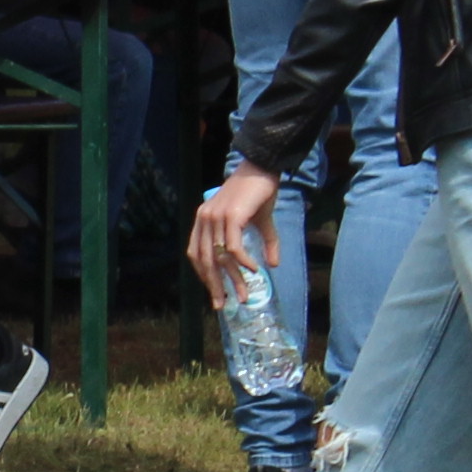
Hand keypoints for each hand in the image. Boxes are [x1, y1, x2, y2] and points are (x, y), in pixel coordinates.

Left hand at [189, 163, 282, 300]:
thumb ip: (265, 243)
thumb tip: (274, 265)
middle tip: (222, 304)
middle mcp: (205, 219)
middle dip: (214, 285)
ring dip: (232, 279)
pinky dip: (242, 262)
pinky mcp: (231, 216)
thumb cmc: (259, 193)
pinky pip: (233, 247)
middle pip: (205, 260)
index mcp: (204, 220)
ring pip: (219, 257)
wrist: (264, 167)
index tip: (215, 293)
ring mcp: (216, 217)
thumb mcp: (259, 222)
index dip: (204, 275)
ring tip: (243, 295)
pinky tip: (254, 270)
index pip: (196, 255)